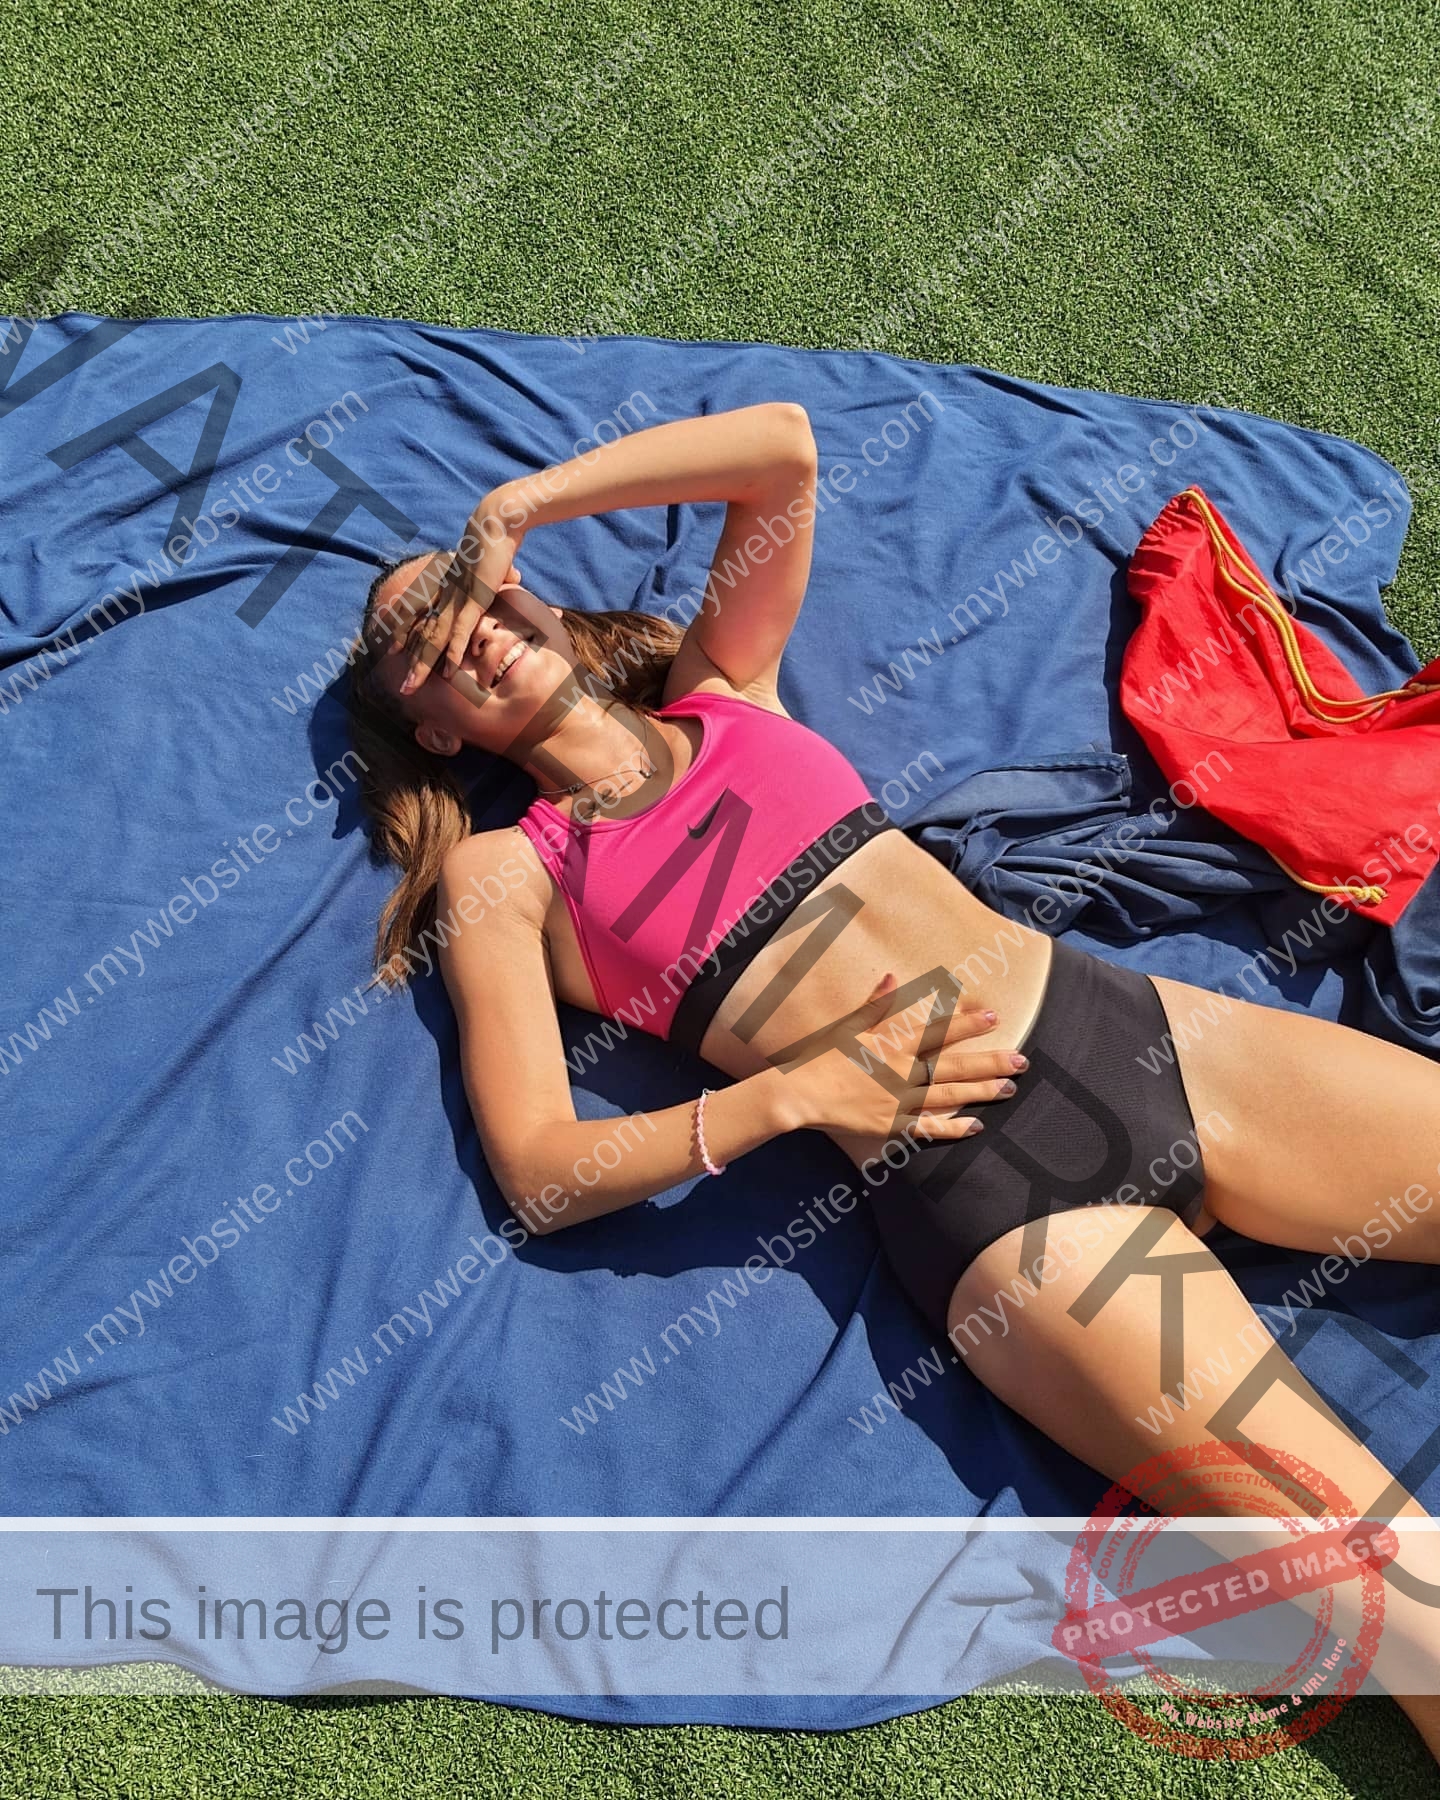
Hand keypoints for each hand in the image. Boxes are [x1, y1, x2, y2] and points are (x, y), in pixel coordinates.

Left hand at [399, 515, 524, 695]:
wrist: (497, 522)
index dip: (403, 631)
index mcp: (445, 587)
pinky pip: (462, 629)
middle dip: (411, 663)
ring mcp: (457, 597)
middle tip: (402, 688)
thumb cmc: (496, 542)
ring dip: (423, 665)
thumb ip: (497, 575)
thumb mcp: (493, 564)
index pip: (416, 613)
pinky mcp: (475, 597)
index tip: (393, 649)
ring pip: (436, 637)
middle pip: (422, 634)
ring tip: (411, 687)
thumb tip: (514, 576)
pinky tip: (447, 669)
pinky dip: (454, 650)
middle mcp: (445, 595)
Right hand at [780, 971, 1026, 1140]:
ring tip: (1009, 1088)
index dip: (968, 1024)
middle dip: (990, 1062)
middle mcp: (903, 1072)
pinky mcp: (893, 1125)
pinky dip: (953, 1128)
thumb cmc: (820, 1057)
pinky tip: (976, 1125)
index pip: (938, 1032)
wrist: (800, 1094)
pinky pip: (929, 1128)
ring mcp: (900, 1101)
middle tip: (1021, 1060)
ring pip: (949, 1095)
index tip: (994, 1018)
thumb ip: (874, 1004)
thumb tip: (892, 977)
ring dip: (981, 1092)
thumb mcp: (847, 1025)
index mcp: (893, 1044)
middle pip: (955, 1066)